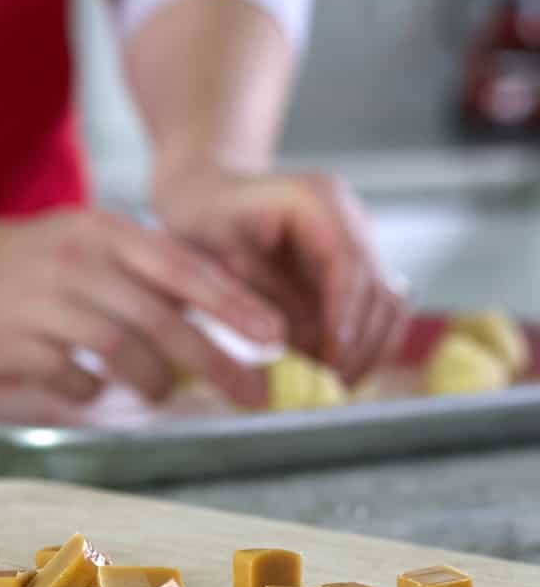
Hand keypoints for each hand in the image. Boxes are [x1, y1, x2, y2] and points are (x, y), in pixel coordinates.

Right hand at [0, 208, 283, 404]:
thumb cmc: (30, 262)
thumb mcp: (87, 241)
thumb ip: (146, 269)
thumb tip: (219, 309)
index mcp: (101, 231)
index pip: (181, 268)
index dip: (233, 304)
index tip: (275, 335)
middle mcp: (75, 264)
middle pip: (160, 319)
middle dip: (215, 360)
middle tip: (252, 394)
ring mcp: (43, 306)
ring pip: (123, 353)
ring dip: (155, 381)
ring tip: (162, 390)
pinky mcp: (16, 348)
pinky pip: (77, 381)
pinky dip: (96, 390)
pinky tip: (93, 383)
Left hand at [153, 167, 407, 383]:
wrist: (204, 200)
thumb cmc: (200, 221)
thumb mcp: (213, 256)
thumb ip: (255, 296)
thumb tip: (298, 344)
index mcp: (316, 199)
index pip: (348, 262)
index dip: (344, 315)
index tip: (330, 359)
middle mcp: (348, 217)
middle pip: (378, 287)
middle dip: (358, 342)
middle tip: (330, 386)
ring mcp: (356, 242)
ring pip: (386, 305)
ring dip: (365, 349)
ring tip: (330, 385)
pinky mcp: (352, 271)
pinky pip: (370, 313)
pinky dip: (357, 345)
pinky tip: (330, 371)